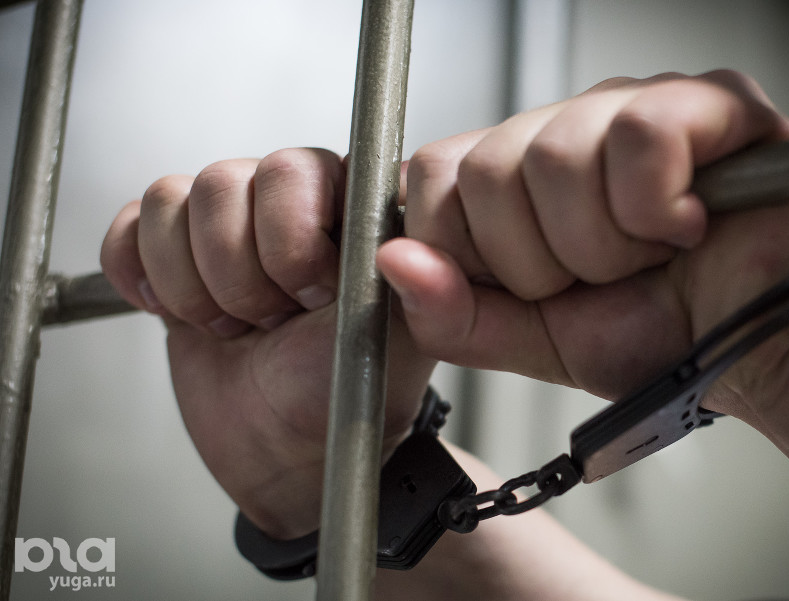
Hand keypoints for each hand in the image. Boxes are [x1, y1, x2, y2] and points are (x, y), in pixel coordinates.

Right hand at [101, 148, 434, 538]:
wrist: (291, 450)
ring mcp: (232, 223)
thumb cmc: (348, 394)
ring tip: (237, 325)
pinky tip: (174, 309)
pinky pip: (133, 223)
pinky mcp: (178, 252)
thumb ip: (419, 287)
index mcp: (351, 206)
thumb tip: (405, 249)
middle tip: (273, 320)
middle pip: (224, 181)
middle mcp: (291, 201)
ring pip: (172, 199)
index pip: (297, 170)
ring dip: (196, 285)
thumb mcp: (399, 340)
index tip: (315, 299)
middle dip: (241, 274)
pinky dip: (138, 270)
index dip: (292, 242)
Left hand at [377, 71, 788, 480]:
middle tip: (597, 277)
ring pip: (554, 156)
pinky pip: (638, 135)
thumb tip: (392, 261)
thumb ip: (457, 314)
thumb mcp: (535, 342)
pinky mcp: (708, 104)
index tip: (526, 286)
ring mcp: (634, 107)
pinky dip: (654, 208)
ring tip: (644, 256)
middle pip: (485, 169)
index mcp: (521, 177)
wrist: (753, 356)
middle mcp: (569, 131)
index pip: (434, 174)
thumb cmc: (660, 338)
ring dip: (601, 244)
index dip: (466, 247)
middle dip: (539, 261)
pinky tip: (683, 225)